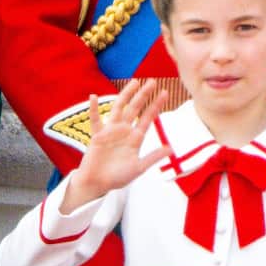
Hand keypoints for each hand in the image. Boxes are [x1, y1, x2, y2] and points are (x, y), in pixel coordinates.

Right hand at [64, 79, 171, 211]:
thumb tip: (171, 149)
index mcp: (135, 138)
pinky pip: (94, 119)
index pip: (147, 118)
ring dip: (125, 95)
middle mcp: (124, 131)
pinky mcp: (97, 135)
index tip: (164, 93)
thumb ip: (153, 157)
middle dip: (143, 95)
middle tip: (152, 81)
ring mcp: (110, 131)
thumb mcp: (139, 168)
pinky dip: (93, 109)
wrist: (98, 183)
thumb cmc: (118, 177)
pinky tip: (94, 97)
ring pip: (118, 108)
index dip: (156, 106)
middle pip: (135, 108)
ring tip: (133, 83)